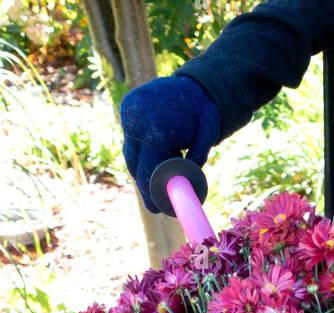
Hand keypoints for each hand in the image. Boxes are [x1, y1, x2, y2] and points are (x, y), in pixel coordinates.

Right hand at [121, 75, 220, 213]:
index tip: (157, 209)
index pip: (149, 172)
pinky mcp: (126, 107)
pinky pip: (131, 140)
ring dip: (141, 170)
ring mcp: (129, 113)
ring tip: (155, 184)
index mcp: (156, 131)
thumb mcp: (206, 140)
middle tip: (155, 205)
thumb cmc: (205, 111)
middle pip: (136, 166)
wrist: (198, 81)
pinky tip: (151, 163)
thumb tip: (184, 188)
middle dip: (145, 186)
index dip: (152, 194)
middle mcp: (137, 121)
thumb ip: (195, 162)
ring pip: (131, 154)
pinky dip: (140, 153)